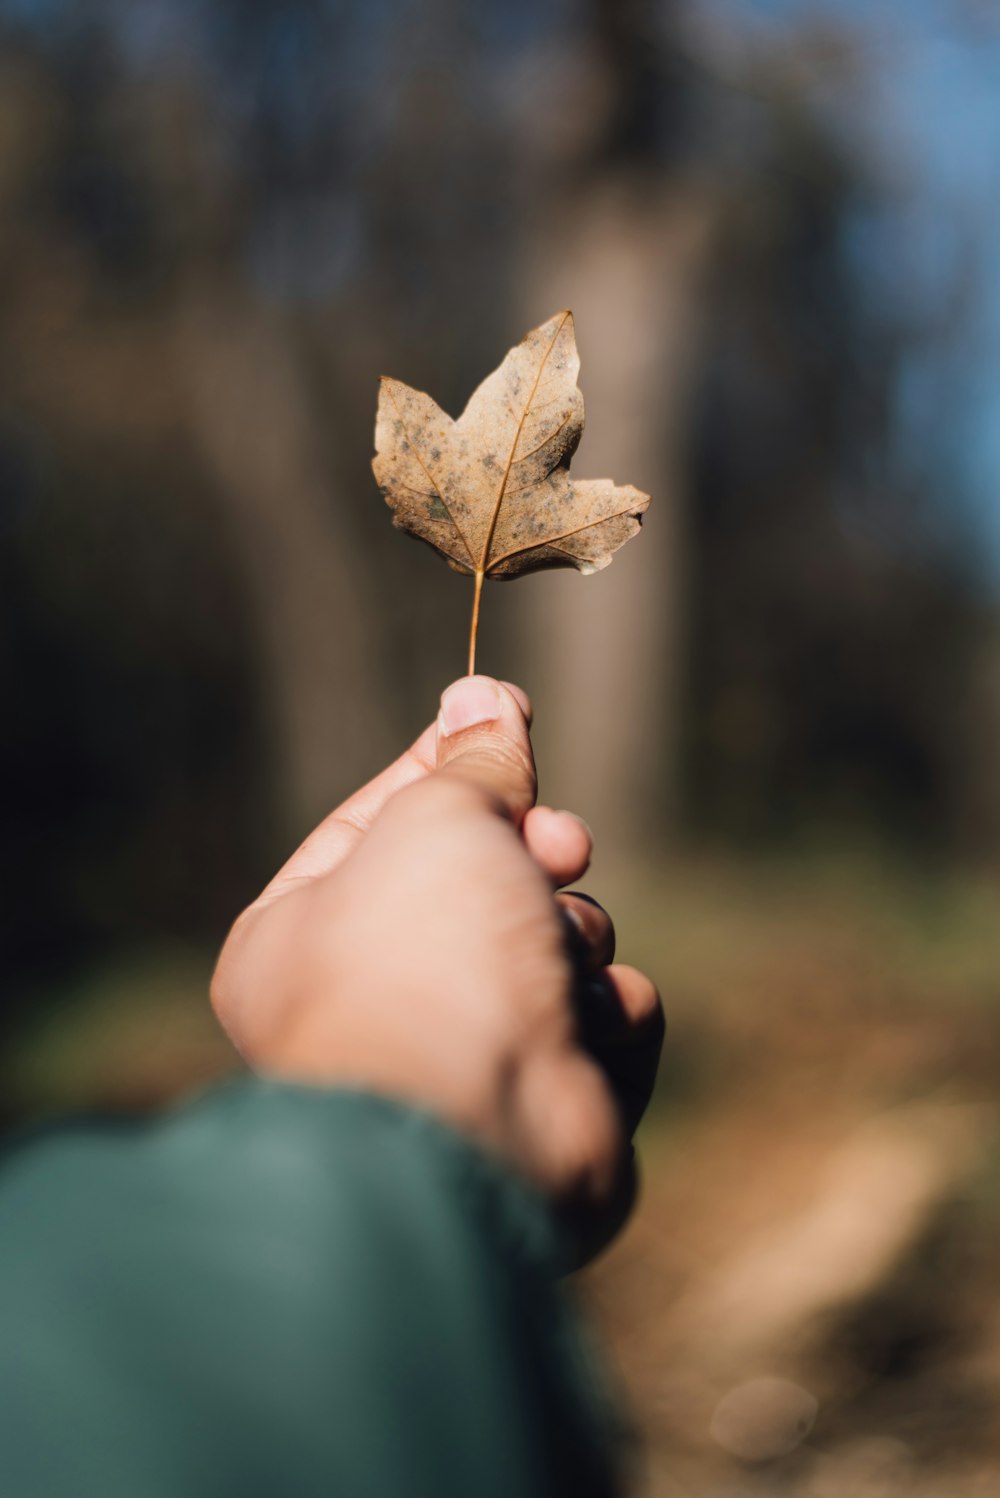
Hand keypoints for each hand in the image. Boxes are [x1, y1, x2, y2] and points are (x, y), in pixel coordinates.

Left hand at [211, 676, 662, 1258]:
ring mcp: (467, 1056)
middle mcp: (376, 997)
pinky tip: (588, 1034)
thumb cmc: (424, 959)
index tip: (506, 707)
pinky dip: (610, 1013)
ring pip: (559, 943)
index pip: (383, 816)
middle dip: (535, 852)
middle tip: (558, 847)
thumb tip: (482, 692)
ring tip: (557, 959)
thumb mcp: (438, 819)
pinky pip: (606, 1017)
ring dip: (575, 935)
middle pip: (484, 877)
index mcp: (302, 930)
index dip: (449, 759)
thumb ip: (470, 759)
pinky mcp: (551, 1103)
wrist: (475, 1128)